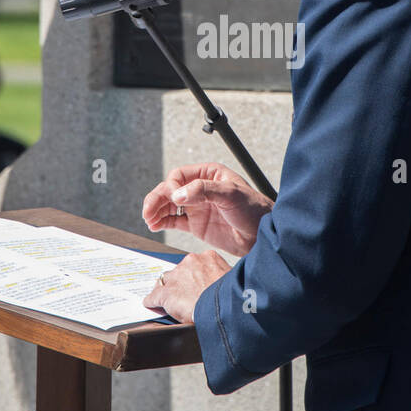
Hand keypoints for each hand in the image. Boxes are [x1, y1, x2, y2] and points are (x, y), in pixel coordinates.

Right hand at [141, 163, 271, 255]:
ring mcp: (197, 207)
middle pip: (170, 190)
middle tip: (148, 212)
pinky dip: (162, 222)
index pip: (179, 176)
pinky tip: (155, 225)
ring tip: (149, 220)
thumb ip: (204, 191)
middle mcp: (200, 189)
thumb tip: (178, 194)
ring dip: (156, 211)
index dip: (171, 186)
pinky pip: (173, 220)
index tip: (172, 198)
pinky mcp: (196, 224)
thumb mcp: (231, 194)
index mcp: (208, 175)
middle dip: (157, 199)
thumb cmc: (254, 209)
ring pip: (168, 205)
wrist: (263, 235)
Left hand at [142, 250, 231, 323]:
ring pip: (165, 281)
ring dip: (167, 290)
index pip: (195, 264)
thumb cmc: (230, 298)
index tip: (195, 283)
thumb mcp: (232, 279)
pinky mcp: (166, 294)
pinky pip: (154, 296)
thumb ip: (222, 276)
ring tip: (169, 300)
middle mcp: (190, 262)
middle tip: (184, 294)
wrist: (222, 309)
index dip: (194, 276)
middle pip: (179, 271)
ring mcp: (176, 277)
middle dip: (180, 281)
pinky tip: (152, 305)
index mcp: (209, 257)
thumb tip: (222, 282)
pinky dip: (152, 301)